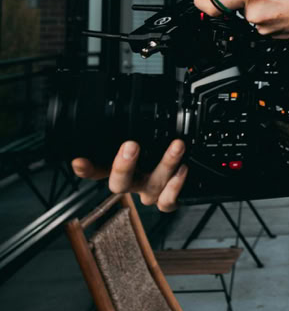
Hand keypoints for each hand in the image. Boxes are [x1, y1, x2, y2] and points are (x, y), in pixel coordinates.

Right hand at [71, 139, 188, 212]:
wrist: (186, 175)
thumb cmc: (161, 153)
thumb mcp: (147, 138)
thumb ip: (134, 128)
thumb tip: (129, 109)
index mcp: (122, 169)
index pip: (97, 170)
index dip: (87, 168)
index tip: (79, 161)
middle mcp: (134, 182)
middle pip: (119, 184)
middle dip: (123, 166)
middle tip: (131, 146)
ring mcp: (150, 192)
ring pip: (152, 185)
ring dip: (165, 164)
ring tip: (177, 146)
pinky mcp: (168, 200)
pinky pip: (168, 201)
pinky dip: (176, 186)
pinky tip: (182, 169)